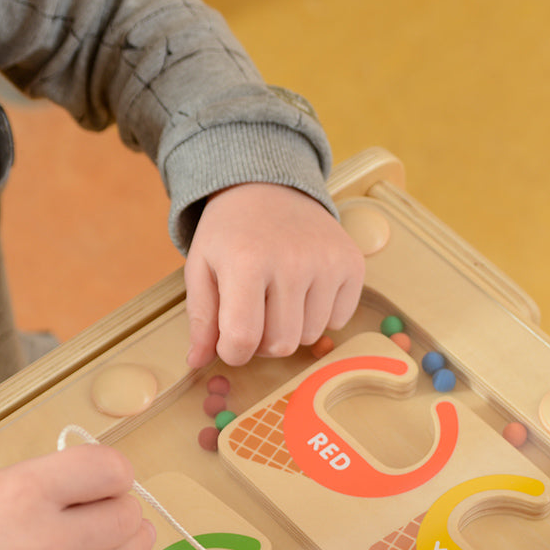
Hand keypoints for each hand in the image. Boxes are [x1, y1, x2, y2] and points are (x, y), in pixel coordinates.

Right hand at [0, 445, 155, 549]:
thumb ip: (57, 484)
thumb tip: (114, 489)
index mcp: (24, 493)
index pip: (110, 471)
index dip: (116, 472)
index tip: (108, 478)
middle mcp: (41, 543)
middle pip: (127, 518)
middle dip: (125, 509)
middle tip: (111, 509)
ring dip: (129, 544)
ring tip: (120, 537)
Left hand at [184, 183, 364, 366]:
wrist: (269, 187)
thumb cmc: (230, 234)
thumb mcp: (201, 268)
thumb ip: (200, 319)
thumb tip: (197, 362)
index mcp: (246, 262)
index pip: (242, 340)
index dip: (232, 352)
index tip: (228, 341)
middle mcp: (292, 261)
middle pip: (281, 346)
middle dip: (262, 344)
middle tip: (254, 316)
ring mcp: (327, 262)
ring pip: (311, 337)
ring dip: (291, 329)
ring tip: (278, 299)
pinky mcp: (352, 264)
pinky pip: (338, 321)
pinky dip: (320, 316)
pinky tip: (304, 290)